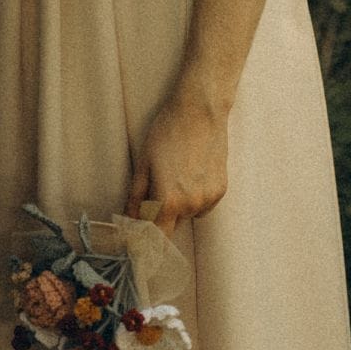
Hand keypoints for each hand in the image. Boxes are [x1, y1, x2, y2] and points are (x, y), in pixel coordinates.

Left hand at [125, 82, 228, 233]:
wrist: (200, 111)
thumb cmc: (167, 132)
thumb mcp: (144, 163)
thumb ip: (135, 197)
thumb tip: (129, 219)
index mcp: (168, 201)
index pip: (157, 237)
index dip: (147, 238)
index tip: (141, 232)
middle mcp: (191, 205)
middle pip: (171, 225)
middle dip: (161, 215)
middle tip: (157, 188)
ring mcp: (209, 199)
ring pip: (188, 214)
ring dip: (180, 205)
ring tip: (177, 174)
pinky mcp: (221, 191)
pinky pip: (203, 204)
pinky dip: (196, 197)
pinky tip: (193, 173)